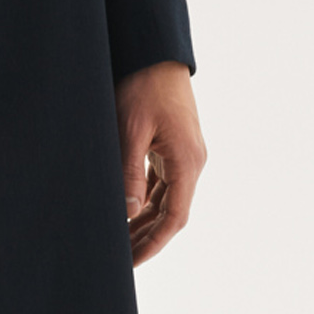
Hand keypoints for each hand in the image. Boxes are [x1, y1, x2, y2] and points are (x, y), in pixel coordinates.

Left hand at [115, 61, 205, 265]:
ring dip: (146, 220)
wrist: (156, 53)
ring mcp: (184, 154)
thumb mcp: (130, 130)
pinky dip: (146, 199)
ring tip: (121, 240)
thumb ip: (128, 173)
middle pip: (172, 213)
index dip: (153, 243)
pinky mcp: (174, 146)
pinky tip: (128, 210)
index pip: (175, 218)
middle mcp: (192, 162)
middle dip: (147, 237)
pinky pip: (162, 182)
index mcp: (187, 161)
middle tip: (121, 258)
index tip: (132, 261)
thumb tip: (128, 213)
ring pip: (167, 199)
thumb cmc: (143, 86)